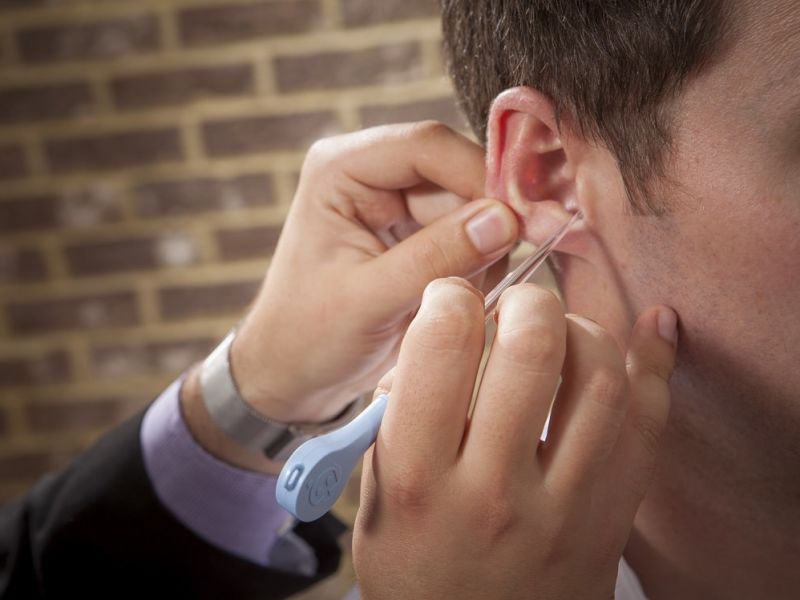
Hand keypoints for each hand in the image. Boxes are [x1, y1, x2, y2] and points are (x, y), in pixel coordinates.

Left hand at [182, 123, 517, 469]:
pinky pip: (471, 236)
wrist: (293, 373)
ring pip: (473, 208)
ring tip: (455, 300)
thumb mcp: (368, 300)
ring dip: (481, 253)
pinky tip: (456, 300)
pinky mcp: (417, 233)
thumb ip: (434, 258)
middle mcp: (373, 173)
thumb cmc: (308, 336)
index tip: (522, 221)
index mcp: (342, 168)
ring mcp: (398, 203)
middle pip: (458, 175)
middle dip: (485, 223)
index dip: (481, 176)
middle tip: (496, 276)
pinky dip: (477, 267)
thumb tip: (504, 220)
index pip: (428, 146)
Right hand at [353, 278, 676, 598]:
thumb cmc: (417, 574)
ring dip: (582, 329)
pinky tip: (652, 327)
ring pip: (601, 378)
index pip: (442, 349)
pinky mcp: (611, 518)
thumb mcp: (377, 501)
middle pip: (533, 349)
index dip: (450, 298)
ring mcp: (564, 508)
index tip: (452, 299)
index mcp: (420, 480)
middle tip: (514, 307)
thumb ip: (398, 419)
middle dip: (526, 301)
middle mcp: (495, 491)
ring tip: (559, 331)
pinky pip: (650, 424)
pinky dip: (656, 363)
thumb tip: (438, 336)